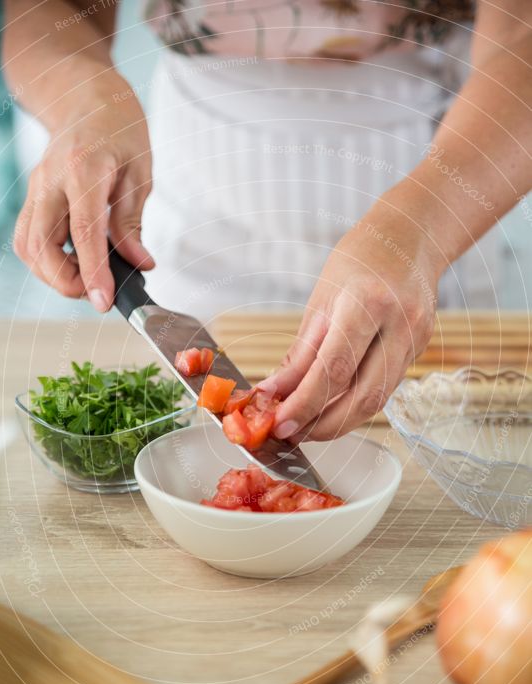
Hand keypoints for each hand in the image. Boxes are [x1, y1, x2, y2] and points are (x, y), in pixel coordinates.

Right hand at [14, 76, 153, 311]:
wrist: (85, 97)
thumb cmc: (118, 129)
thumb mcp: (140, 173)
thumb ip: (133, 222)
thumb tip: (140, 265)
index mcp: (84, 169)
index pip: (83, 231)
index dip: (93, 272)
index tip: (103, 301)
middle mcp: (50, 180)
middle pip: (41, 245)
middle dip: (66, 281)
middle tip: (98, 292)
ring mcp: (35, 189)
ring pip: (27, 246)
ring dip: (53, 275)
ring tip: (88, 277)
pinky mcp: (32, 199)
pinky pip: (27, 239)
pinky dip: (45, 261)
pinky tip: (73, 262)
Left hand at [262, 213, 439, 440]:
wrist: (409, 238)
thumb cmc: (358, 261)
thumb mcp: (321, 301)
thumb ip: (300, 354)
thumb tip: (273, 394)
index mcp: (367, 303)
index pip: (334, 370)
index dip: (305, 404)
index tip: (279, 424)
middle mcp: (399, 325)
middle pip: (362, 397)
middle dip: (323, 426)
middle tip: (290, 434)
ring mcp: (416, 340)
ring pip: (377, 401)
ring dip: (339, 422)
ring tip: (306, 428)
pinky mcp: (420, 352)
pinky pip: (385, 390)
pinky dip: (355, 405)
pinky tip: (332, 409)